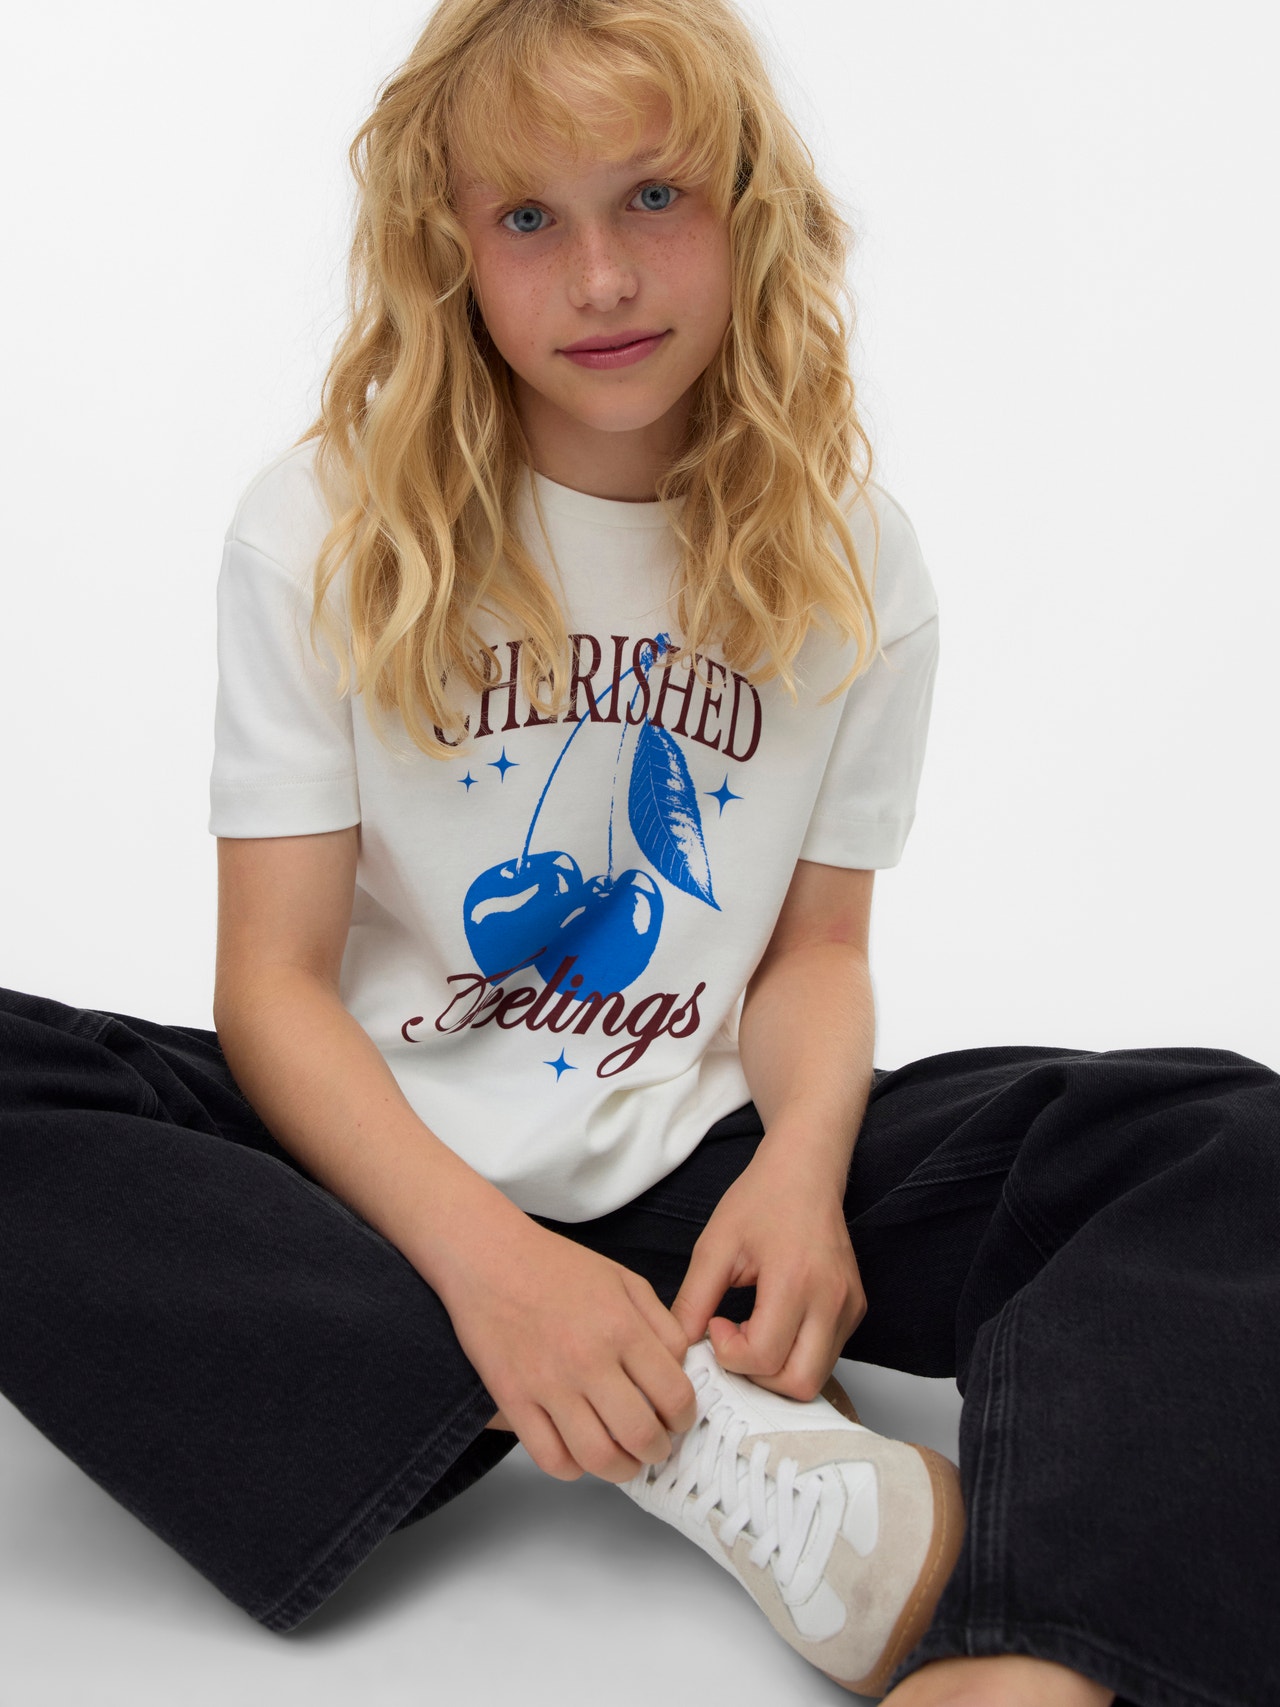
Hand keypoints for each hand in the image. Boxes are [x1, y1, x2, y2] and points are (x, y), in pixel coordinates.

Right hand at [435, 1216, 696, 1483]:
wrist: (489, 1257)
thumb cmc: (556, 1266)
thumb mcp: (624, 1279)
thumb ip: (661, 1323)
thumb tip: (680, 1369)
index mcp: (622, 1327)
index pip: (674, 1394)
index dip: (684, 1417)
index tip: (679, 1419)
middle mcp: (588, 1359)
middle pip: (640, 1434)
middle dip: (658, 1450)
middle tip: (656, 1446)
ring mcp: (548, 1383)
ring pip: (597, 1456)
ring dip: (620, 1469)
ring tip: (624, 1459)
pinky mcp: (512, 1399)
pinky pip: (549, 1457)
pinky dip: (572, 1468)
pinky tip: (580, 1454)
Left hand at [669, 1141, 866, 1400]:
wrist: (805, 1169)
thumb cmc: (762, 1199)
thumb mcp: (715, 1245)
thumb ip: (693, 1300)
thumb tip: (680, 1345)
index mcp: (795, 1280)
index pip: (765, 1357)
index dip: (730, 1353)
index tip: (716, 1324)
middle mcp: (832, 1299)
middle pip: (800, 1384)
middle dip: (757, 1377)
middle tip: (734, 1341)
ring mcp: (849, 1306)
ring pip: (816, 1376)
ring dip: (777, 1369)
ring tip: (752, 1331)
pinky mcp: (855, 1309)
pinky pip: (827, 1356)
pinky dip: (796, 1355)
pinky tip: (773, 1324)